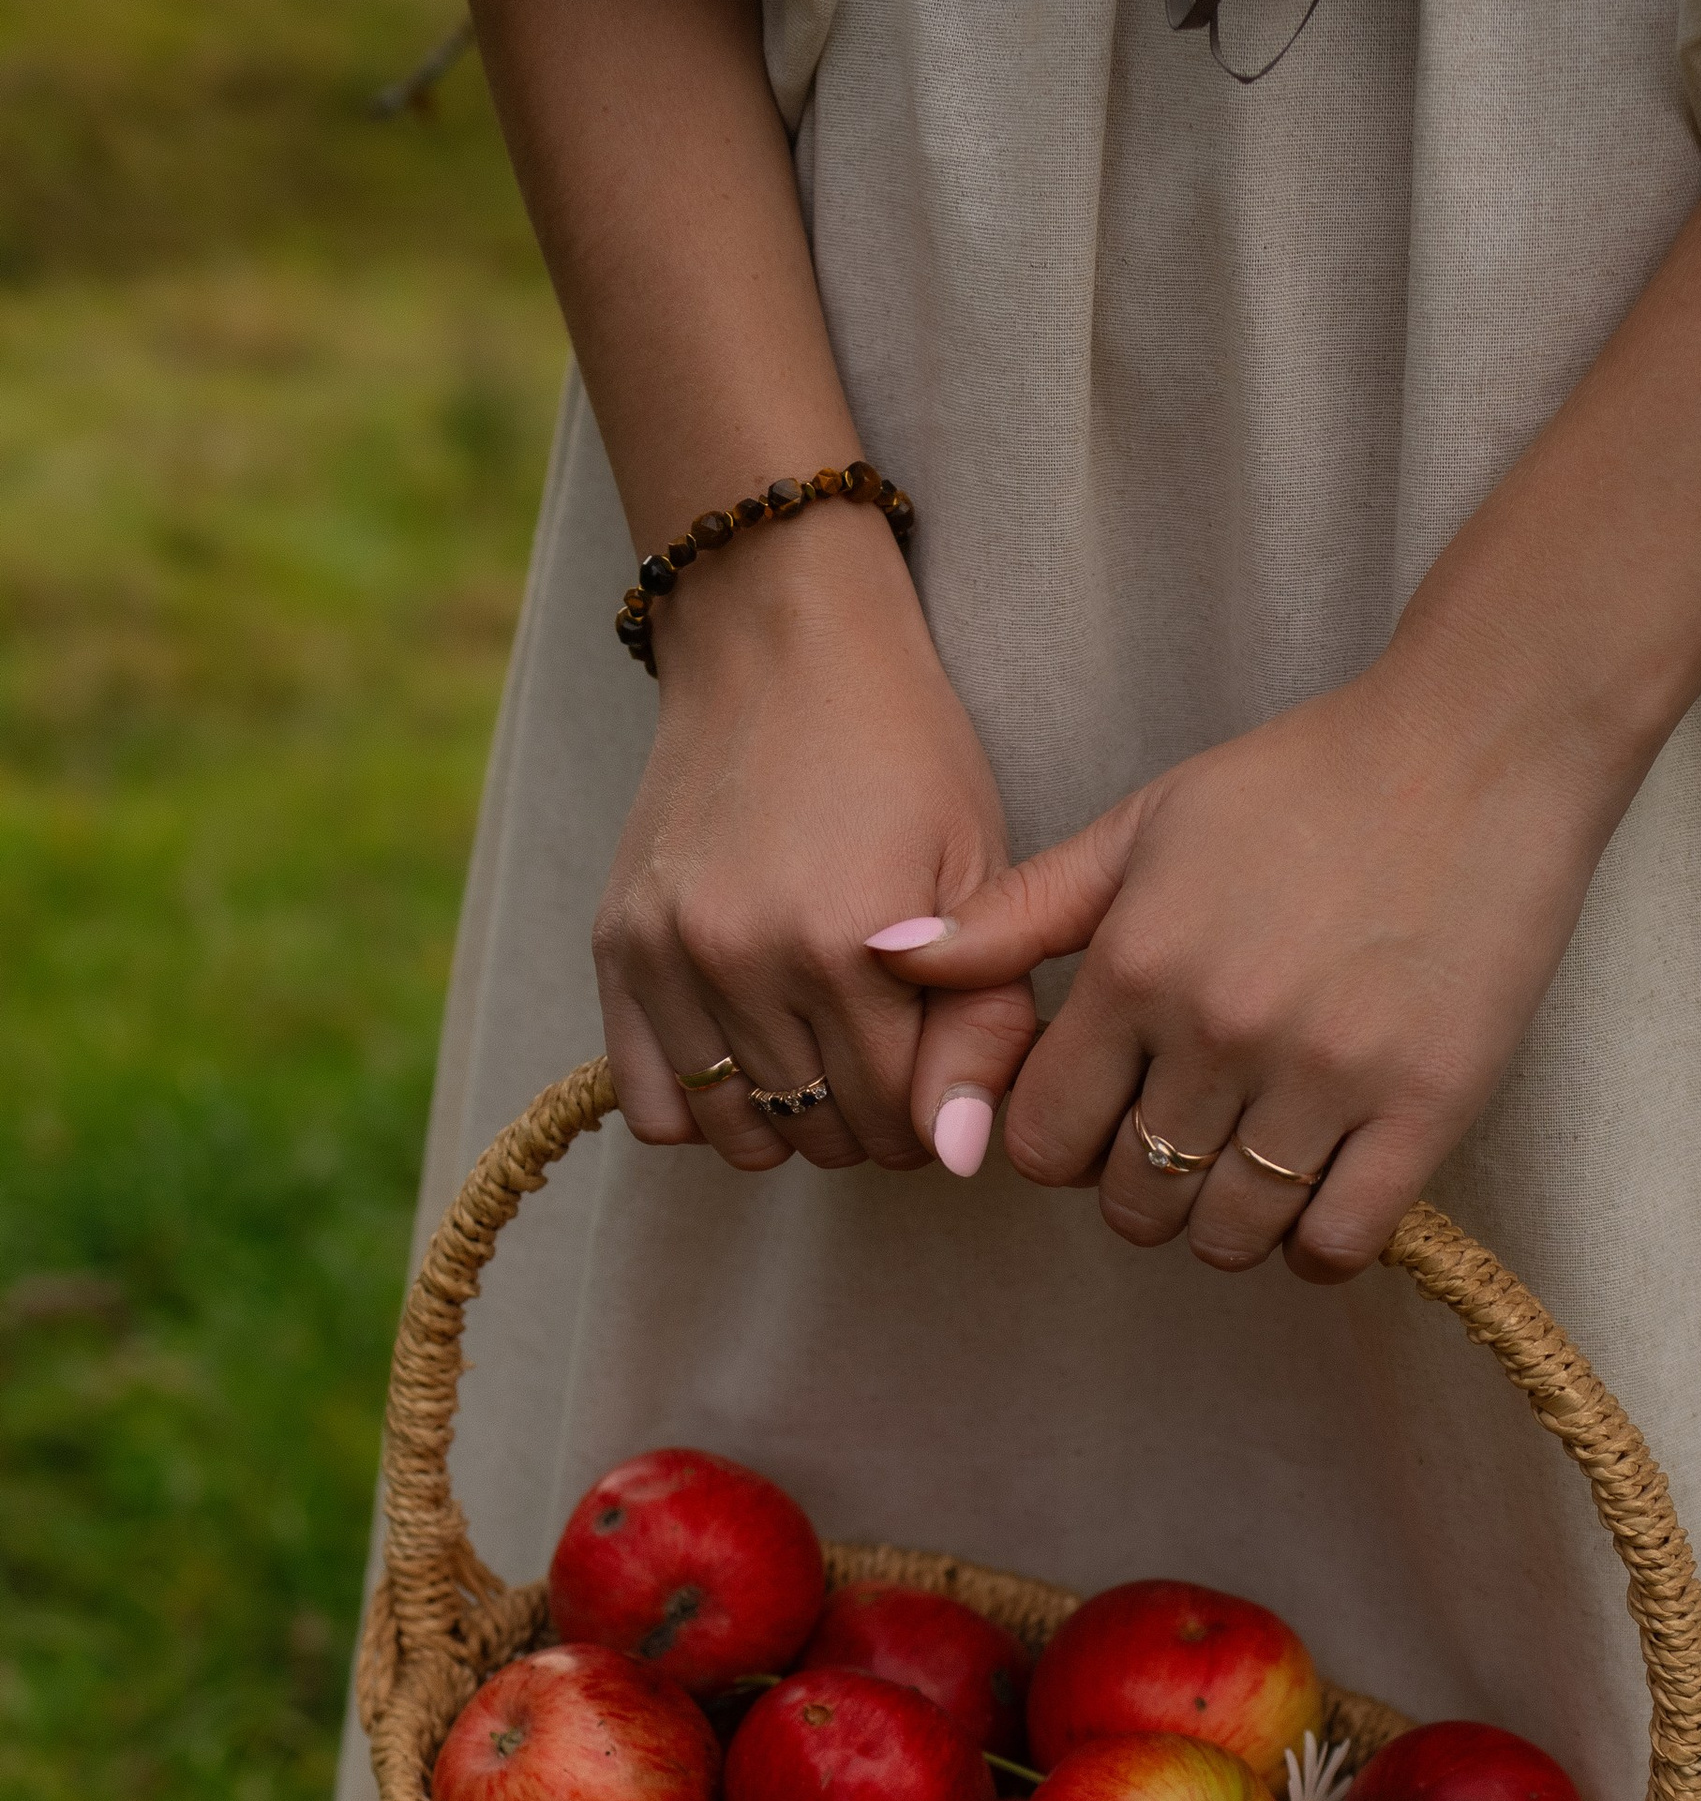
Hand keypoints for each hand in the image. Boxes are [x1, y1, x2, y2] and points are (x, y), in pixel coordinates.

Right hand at [592, 517, 1037, 1176]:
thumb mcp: (979, 873)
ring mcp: (671, 954)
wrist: (781, 646)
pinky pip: (652, 1103)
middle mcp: (748, 957)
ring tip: (821, 1059)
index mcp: (853, 944)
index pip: (900, 1120)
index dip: (936, 1112)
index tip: (940, 1071)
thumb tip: (962, 1154)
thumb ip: (983, 1020)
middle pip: (821, 1133)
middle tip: (887, 1059)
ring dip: (791, 1122)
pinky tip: (747, 1057)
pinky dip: (704, 1108)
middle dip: (869, 1120)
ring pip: (739, 1132)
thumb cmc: (904, 755)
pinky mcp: (616, 945)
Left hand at [870, 622, 1634, 1277]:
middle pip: (1132, 1202)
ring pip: (1229, 1234)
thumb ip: (1014, 914)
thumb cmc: (1305, 780)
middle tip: (1184, 1141)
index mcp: (1137, 967)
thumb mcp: (1142, 826)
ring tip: (1253, 1166)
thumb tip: (881, 953)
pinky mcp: (1426, 1105)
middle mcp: (1219, 1031)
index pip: (1043, 1139)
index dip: (1061, 1144)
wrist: (1479, 746)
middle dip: (1142, 1189)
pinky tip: (1322, 1195)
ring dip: (1228, 1222)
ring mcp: (1326, 1075)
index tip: (1103, 1116)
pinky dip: (1317, 1246)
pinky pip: (1339, 1242)